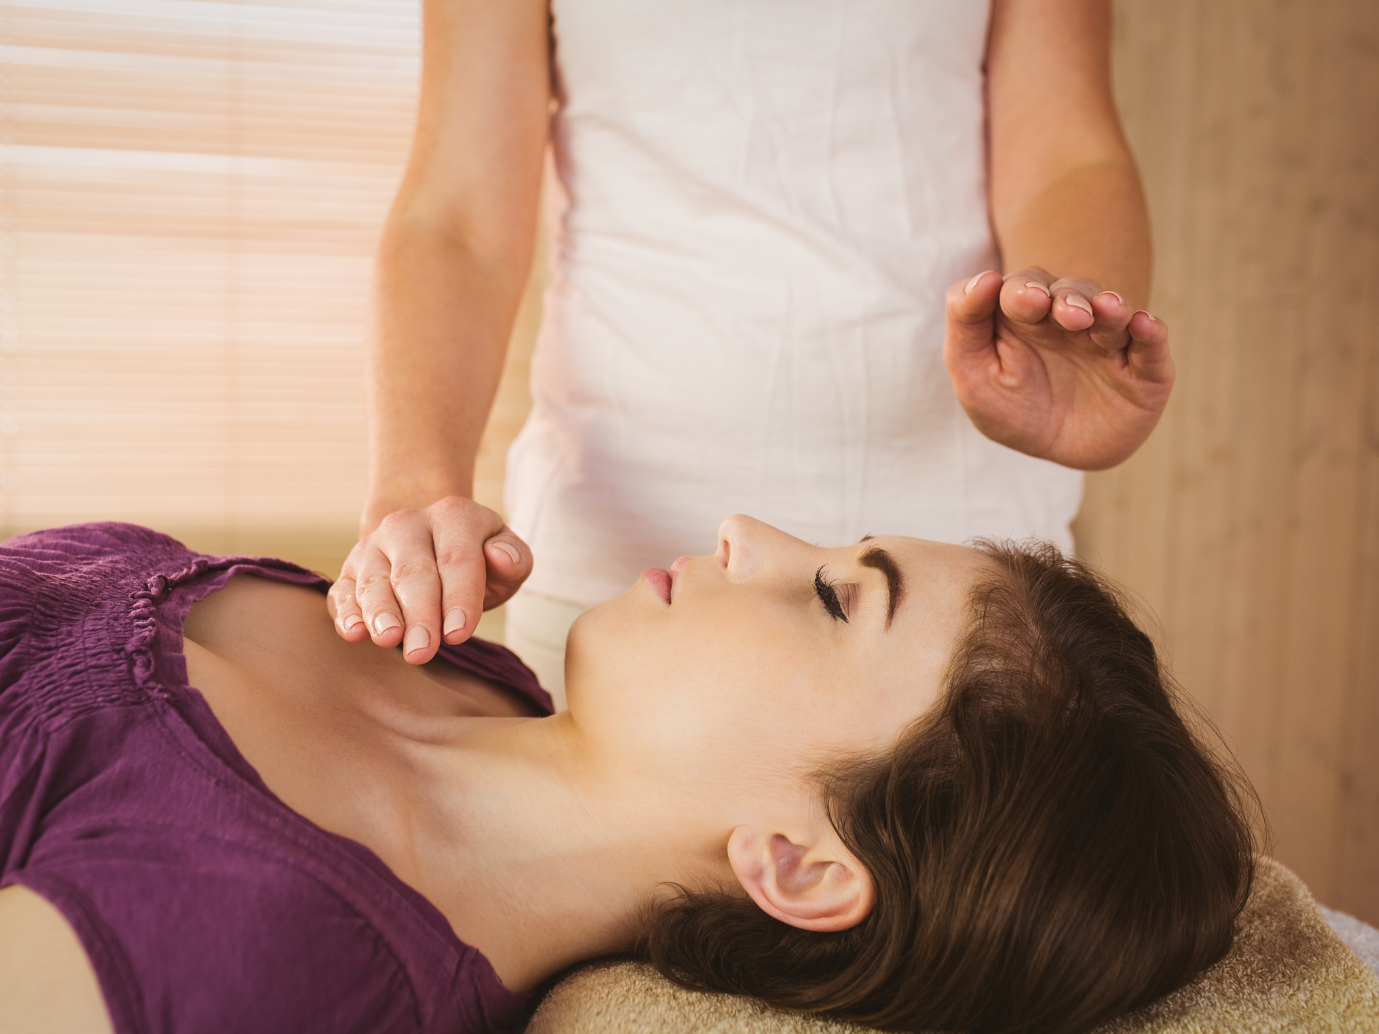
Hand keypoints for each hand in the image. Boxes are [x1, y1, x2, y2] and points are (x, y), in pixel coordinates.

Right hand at [326, 496, 532, 663]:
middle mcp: (408, 524)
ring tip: (388, 640)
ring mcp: (374, 545)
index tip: (459, 635)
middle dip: (420, 614)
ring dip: (381, 613)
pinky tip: (354, 633)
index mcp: (455, 515)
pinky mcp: (350, 570)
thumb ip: (514, 558)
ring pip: (375, 581)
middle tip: (423, 651)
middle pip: (414, 572)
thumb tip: (501, 557)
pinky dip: (346, 613)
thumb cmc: (478, 560)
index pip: (458, 559)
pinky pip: (343, 591)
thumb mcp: (507, 557)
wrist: (433, 542)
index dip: (459, 598)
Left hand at [942, 268, 1173, 469]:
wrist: (1057, 452)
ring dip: (1107, 307)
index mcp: (1025, 315)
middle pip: (1068, 292)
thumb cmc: (1010, 407)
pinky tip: (1142, 324)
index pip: (1020, 287)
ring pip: (1110, 311)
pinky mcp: (1144, 368)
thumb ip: (965, 324)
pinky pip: (1151, 344)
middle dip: (1066, 298)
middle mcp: (1069, 318)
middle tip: (1064, 313)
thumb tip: (985, 278)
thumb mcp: (972, 374)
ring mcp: (1109, 340)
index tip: (1023, 300)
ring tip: (1100, 311)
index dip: (1019, 290)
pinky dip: (1150, 332)